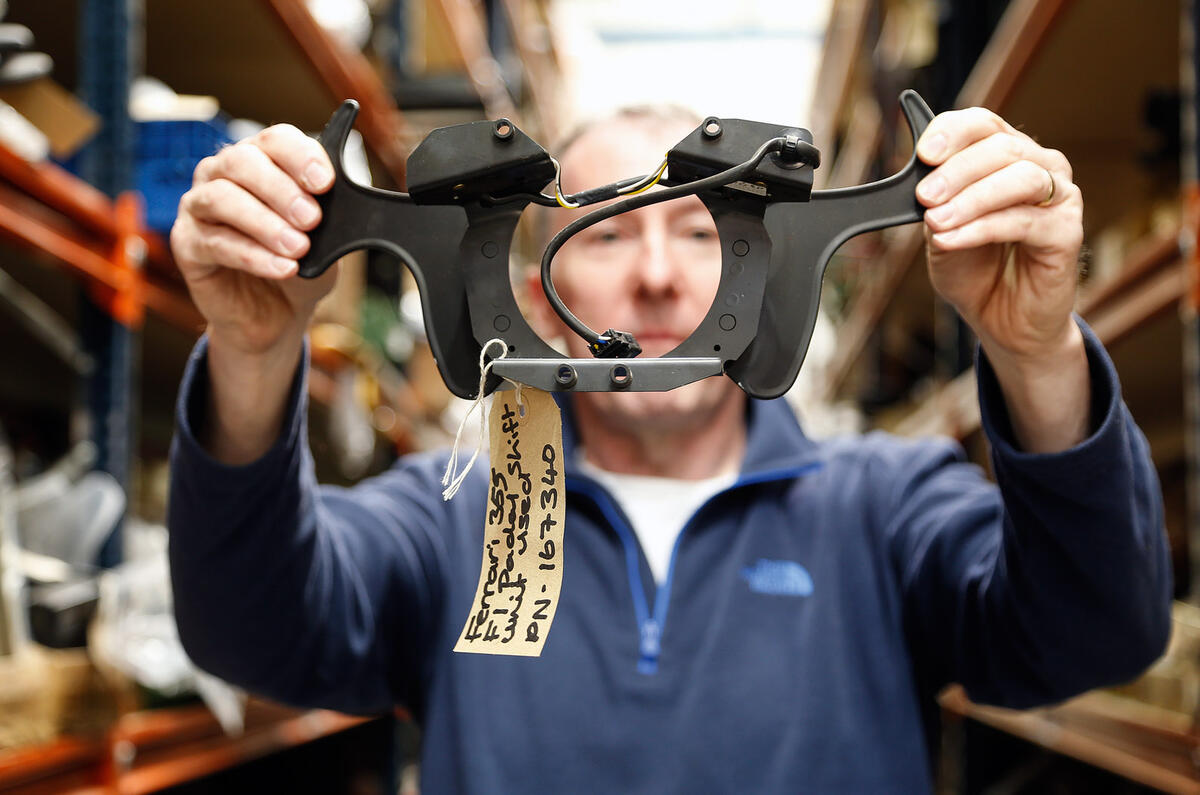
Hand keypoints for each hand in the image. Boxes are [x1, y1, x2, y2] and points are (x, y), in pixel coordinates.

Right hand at [170, 124, 338, 355]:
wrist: (279, 314)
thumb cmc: (300, 262)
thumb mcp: (328, 235)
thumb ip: (334, 212)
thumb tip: (350, 199)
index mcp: (262, 159)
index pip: (275, 139)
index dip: (300, 157)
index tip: (325, 183)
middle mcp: (223, 174)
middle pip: (243, 162)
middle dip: (281, 190)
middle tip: (312, 218)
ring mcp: (199, 206)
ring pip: (222, 198)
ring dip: (265, 223)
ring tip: (299, 248)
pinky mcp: (187, 244)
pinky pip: (216, 243)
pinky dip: (254, 255)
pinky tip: (283, 268)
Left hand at [915, 107, 1083, 364]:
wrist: (1001, 320)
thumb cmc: (975, 270)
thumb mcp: (940, 230)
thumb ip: (935, 203)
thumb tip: (925, 186)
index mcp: (1006, 156)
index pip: (983, 124)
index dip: (952, 132)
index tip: (923, 153)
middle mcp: (1039, 168)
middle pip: (1001, 147)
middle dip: (956, 170)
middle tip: (923, 196)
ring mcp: (1059, 198)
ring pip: (1019, 178)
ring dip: (971, 197)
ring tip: (936, 220)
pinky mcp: (1067, 232)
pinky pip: (1023, 221)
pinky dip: (981, 228)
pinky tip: (951, 239)